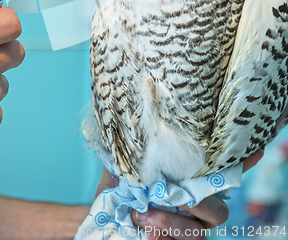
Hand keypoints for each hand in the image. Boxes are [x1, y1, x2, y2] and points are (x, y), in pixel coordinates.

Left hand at [96, 150, 263, 239]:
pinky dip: (161, 238)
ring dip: (172, 223)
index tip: (256, 149)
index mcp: (190, 182)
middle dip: (198, 204)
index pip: (221, 173)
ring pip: (198, 233)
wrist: (104, 214)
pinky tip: (146, 232)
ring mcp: (190, 230)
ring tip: (143, 214)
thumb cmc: (119, 186)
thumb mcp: (123, 166)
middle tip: (173, 196)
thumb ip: (134, 155)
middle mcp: (197, 207)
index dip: (242, 163)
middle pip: (217, 210)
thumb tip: (135, 132)